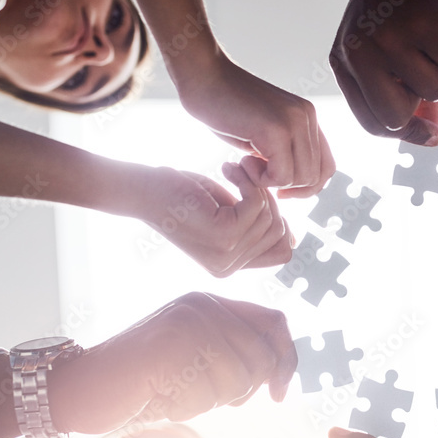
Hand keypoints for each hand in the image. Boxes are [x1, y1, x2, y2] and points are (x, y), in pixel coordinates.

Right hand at [50, 292, 296, 432]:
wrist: (78, 388)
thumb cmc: (141, 384)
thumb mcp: (197, 363)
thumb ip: (234, 356)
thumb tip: (281, 373)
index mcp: (210, 302)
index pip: (275, 322)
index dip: (287, 359)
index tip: (279, 394)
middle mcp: (203, 304)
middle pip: (262, 358)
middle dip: (240, 392)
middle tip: (196, 394)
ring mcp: (187, 321)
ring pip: (239, 379)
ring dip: (208, 401)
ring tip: (172, 392)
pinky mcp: (173, 345)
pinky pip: (209, 391)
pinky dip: (187, 406)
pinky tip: (158, 396)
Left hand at [139, 165, 292, 275]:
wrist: (143, 190)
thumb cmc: (183, 196)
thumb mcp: (229, 216)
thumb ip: (258, 230)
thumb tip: (294, 239)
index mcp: (229, 268)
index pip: (281, 254)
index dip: (280, 221)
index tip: (259, 194)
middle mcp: (228, 269)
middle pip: (279, 234)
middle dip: (268, 199)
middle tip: (244, 174)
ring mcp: (226, 256)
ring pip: (269, 217)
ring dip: (256, 184)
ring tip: (234, 168)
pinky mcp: (224, 235)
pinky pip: (257, 205)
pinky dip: (248, 181)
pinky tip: (228, 168)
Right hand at [177, 52, 334, 197]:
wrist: (202, 74)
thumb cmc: (223, 105)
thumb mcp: (262, 133)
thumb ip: (283, 152)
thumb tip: (293, 184)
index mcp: (306, 118)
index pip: (326, 166)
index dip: (306, 186)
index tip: (279, 188)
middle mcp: (306, 118)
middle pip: (315, 176)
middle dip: (286, 186)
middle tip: (256, 172)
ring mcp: (295, 122)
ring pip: (301, 178)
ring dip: (271, 182)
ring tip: (246, 163)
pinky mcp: (277, 130)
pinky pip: (281, 176)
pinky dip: (260, 179)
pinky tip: (241, 161)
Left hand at [330, 0, 437, 145]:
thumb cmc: (396, 2)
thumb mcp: (380, 46)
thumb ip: (397, 92)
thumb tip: (433, 138)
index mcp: (344, 61)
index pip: (371, 123)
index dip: (402, 132)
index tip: (429, 132)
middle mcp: (360, 52)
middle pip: (396, 116)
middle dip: (421, 102)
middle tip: (423, 67)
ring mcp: (391, 37)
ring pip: (434, 89)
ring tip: (429, 35)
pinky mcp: (425, 22)